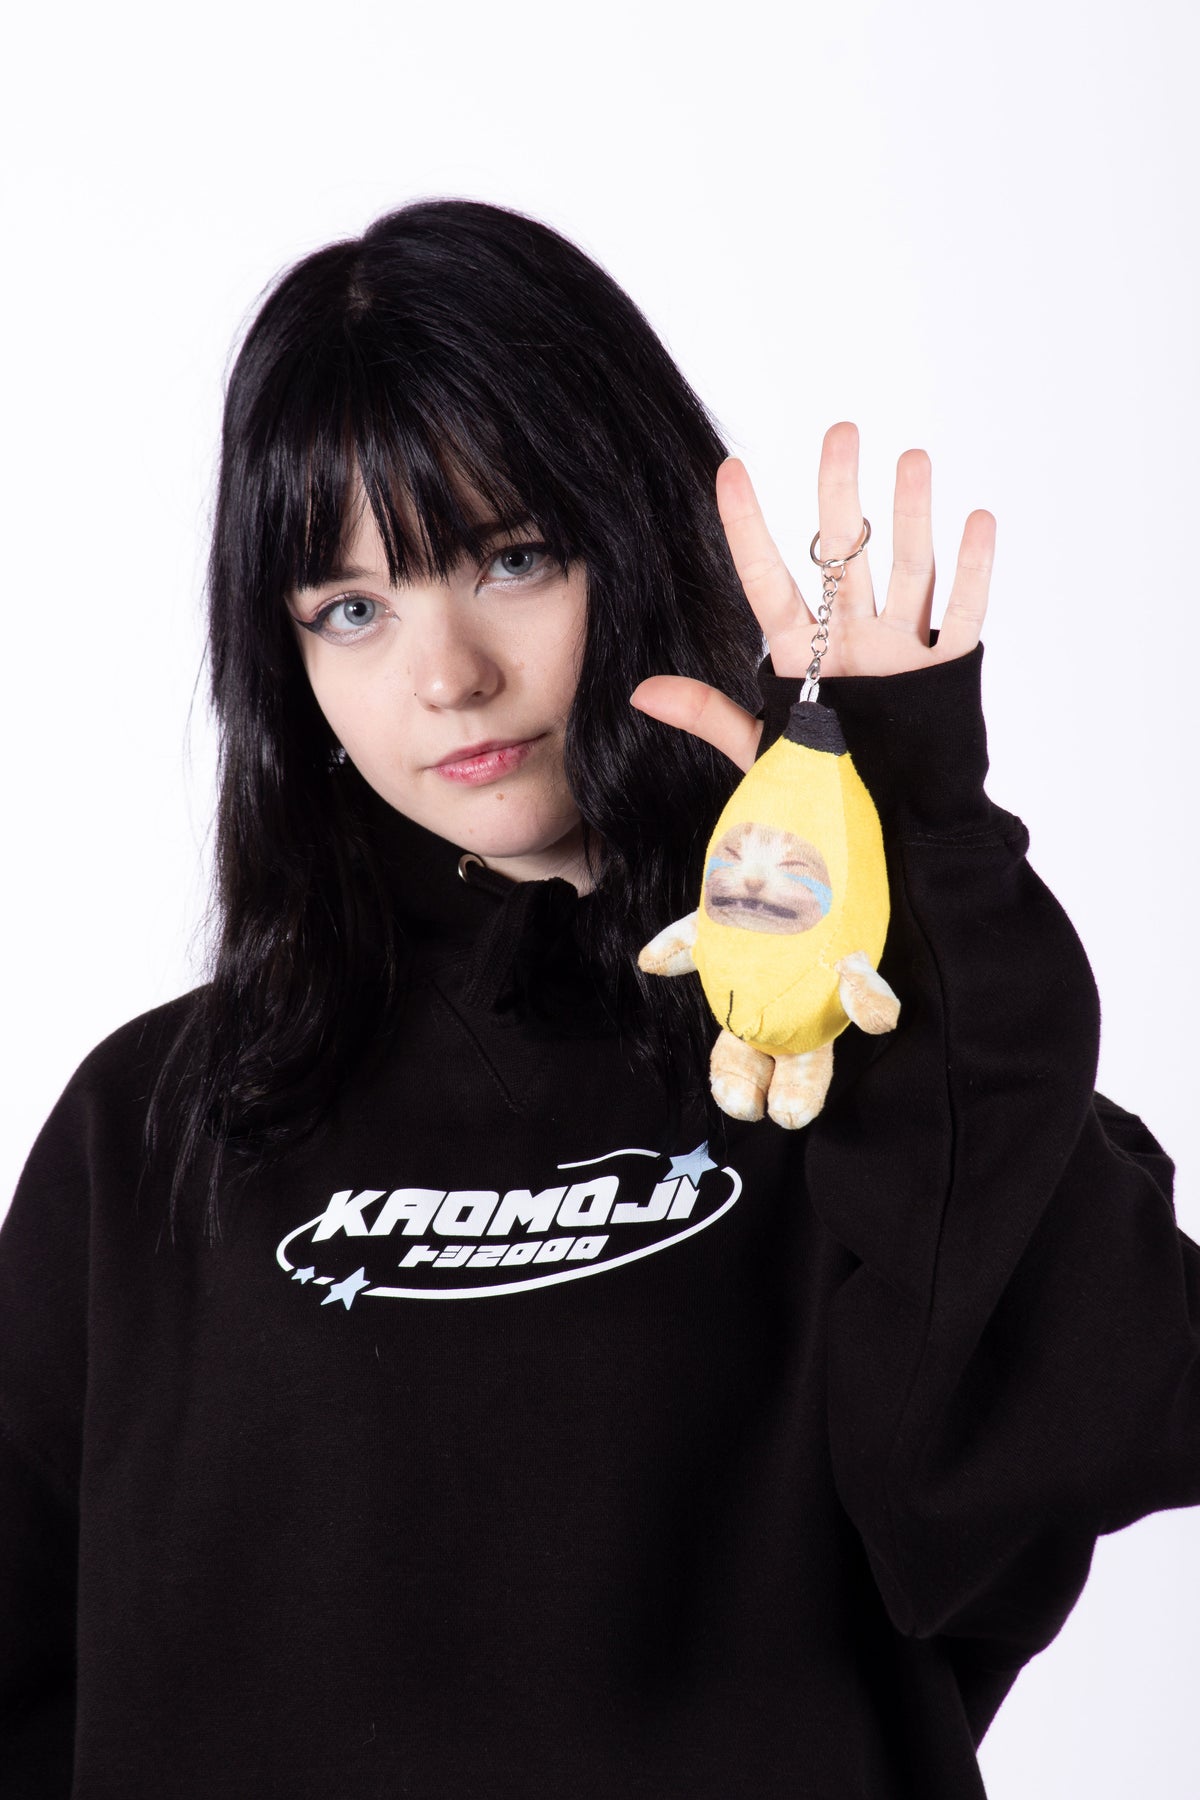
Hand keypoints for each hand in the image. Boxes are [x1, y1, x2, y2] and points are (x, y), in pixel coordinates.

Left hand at [630, 421, 995, 771]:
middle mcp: (851, 641)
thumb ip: (709, 714)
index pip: (767, 579)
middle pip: (845, 556)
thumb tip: (640, 691)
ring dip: (912, 515)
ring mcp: (902, 652)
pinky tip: (975, 519)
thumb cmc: (823, 794)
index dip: (747, 526)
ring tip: (912, 457)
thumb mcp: (761, 750)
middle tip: (841, 431)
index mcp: (800, 655)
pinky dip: (973, 570)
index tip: (729, 469)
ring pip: (907, 569)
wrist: (892, 839)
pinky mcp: (948, 674)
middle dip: (842, 493)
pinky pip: (964, 614)